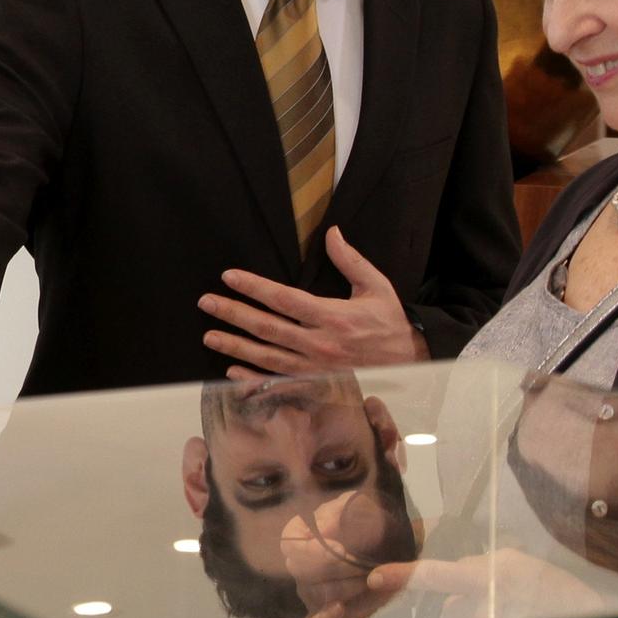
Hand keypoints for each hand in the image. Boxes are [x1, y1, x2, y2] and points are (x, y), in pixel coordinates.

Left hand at [199, 229, 424, 375]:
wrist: (411, 363)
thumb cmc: (390, 322)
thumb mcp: (376, 286)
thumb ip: (350, 260)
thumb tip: (331, 232)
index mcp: (332, 316)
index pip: (283, 299)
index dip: (253, 287)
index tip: (229, 277)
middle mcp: (320, 344)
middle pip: (267, 328)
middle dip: (233, 314)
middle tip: (206, 303)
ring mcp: (316, 368)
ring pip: (267, 357)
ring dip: (236, 346)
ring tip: (209, 335)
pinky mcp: (316, 385)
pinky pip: (278, 383)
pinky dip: (253, 379)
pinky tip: (230, 372)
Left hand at [366, 551, 617, 617]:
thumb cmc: (568, 598)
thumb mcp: (525, 566)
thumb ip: (484, 570)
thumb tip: (457, 578)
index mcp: (491, 584)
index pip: (437, 577)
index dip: (404, 577)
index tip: (376, 579)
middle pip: (451, 611)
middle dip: (464, 609)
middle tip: (501, 608)